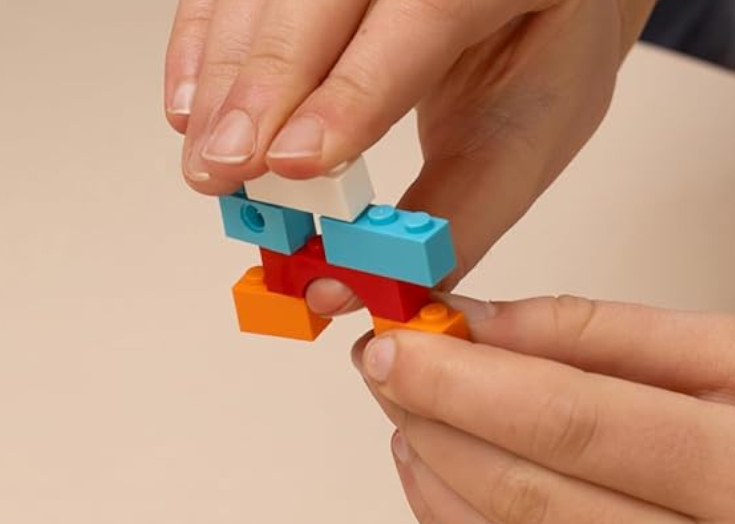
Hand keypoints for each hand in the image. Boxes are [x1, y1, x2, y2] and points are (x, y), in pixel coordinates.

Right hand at [164, 0, 656, 289]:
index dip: (350, 92)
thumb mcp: (529, 135)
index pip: (420, 14)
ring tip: (209, 161)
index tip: (294, 163)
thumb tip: (349, 285)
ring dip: (222, 80)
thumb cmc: (542, 46)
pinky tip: (192, 109)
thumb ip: (453, 218)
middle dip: (261, 89)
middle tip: (226, 171)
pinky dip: (199, 48)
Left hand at [351, 296, 734, 523]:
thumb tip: (484, 325)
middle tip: (385, 374)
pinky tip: (450, 497)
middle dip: (433, 428)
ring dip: (436, 493)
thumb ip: (614, 336)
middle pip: (528, 500)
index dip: (463, 385)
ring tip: (410, 430)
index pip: (573, 427)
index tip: (395, 345)